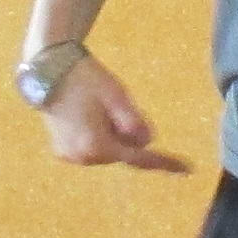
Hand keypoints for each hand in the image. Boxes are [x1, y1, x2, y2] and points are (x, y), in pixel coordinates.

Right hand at [39, 54, 188, 172]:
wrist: (48, 69)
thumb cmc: (85, 79)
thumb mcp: (117, 96)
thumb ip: (134, 122)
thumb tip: (147, 142)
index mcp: (97, 146)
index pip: (140, 157)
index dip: (165, 162)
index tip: (189, 169)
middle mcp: (82, 158)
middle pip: (123, 152)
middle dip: (127, 134)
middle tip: (114, 105)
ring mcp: (70, 156)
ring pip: (108, 150)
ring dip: (112, 133)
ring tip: (97, 106)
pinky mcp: (63, 150)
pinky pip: (93, 147)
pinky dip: (99, 135)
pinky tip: (88, 113)